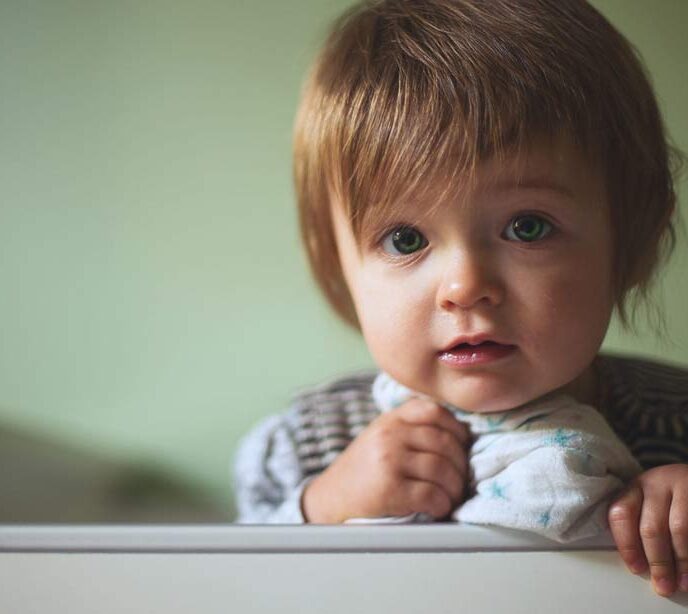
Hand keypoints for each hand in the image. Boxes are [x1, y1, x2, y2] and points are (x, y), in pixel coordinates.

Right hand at [301, 399, 470, 523]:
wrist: (328, 500)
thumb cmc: (361, 472)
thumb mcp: (379, 437)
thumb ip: (409, 428)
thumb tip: (458, 435)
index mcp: (390, 420)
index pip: (433, 411)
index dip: (456, 429)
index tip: (462, 447)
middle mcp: (389, 435)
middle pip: (445, 443)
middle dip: (460, 465)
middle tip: (459, 481)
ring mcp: (389, 460)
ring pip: (442, 469)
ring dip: (454, 488)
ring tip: (450, 497)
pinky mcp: (390, 489)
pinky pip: (432, 494)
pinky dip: (442, 504)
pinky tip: (437, 509)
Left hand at [608, 463, 687, 596]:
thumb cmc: (668, 498)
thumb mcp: (649, 501)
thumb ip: (639, 524)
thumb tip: (639, 566)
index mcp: (635, 486)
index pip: (621, 514)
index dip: (627, 545)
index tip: (636, 569)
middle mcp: (657, 482)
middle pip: (651, 527)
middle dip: (657, 561)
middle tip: (663, 586)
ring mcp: (682, 486)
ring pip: (679, 530)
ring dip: (681, 562)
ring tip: (682, 583)